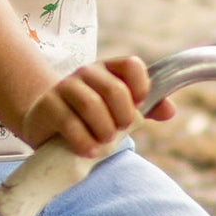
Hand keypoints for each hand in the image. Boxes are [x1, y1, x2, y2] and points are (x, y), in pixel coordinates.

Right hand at [19, 56, 174, 155]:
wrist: (46, 122)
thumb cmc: (89, 117)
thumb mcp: (117, 111)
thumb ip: (144, 109)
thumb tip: (170, 111)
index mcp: (108, 69)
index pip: (132, 65)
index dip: (141, 87)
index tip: (138, 106)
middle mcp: (86, 72)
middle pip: (114, 89)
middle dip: (123, 116)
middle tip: (119, 130)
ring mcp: (64, 87)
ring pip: (91, 105)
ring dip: (104, 130)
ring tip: (103, 142)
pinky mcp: (47, 107)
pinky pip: (70, 123)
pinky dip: (85, 142)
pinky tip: (89, 150)